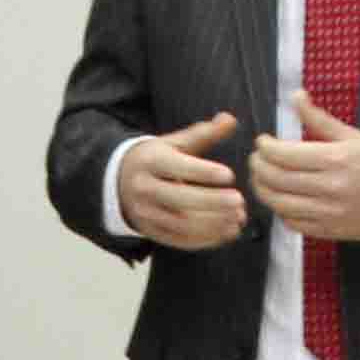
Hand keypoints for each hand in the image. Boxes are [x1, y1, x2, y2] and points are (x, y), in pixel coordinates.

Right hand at [121, 113, 248, 250]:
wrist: (120, 182)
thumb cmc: (157, 159)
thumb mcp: (174, 142)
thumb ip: (203, 134)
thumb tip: (230, 119)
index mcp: (151, 161)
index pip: (178, 167)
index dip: (204, 172)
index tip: (230, 175)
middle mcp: (144, 188)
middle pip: (180, 199)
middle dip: (212, 202)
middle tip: (240, 201)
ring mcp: (146, 213)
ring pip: (182, 224)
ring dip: (214, 224)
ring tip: (238, 218)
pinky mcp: (151, 232)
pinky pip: (180, 240)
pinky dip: (207, 239)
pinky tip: (228, 232)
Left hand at [244, 96, 359, 246]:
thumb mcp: (353, 136)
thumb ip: (319, 118)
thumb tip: (295, 96)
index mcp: (336, 159)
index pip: (284, 154)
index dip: (265, 147)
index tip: (262, 142)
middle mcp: (331, 187)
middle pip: (277, 180)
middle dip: (258, 168)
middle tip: (256, 159)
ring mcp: (330, 213)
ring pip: (280, 204)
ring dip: (263, 191)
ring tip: (262, 178)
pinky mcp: (331, 231)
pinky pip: (295, 223)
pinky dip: (282, 211)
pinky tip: (281, 199)